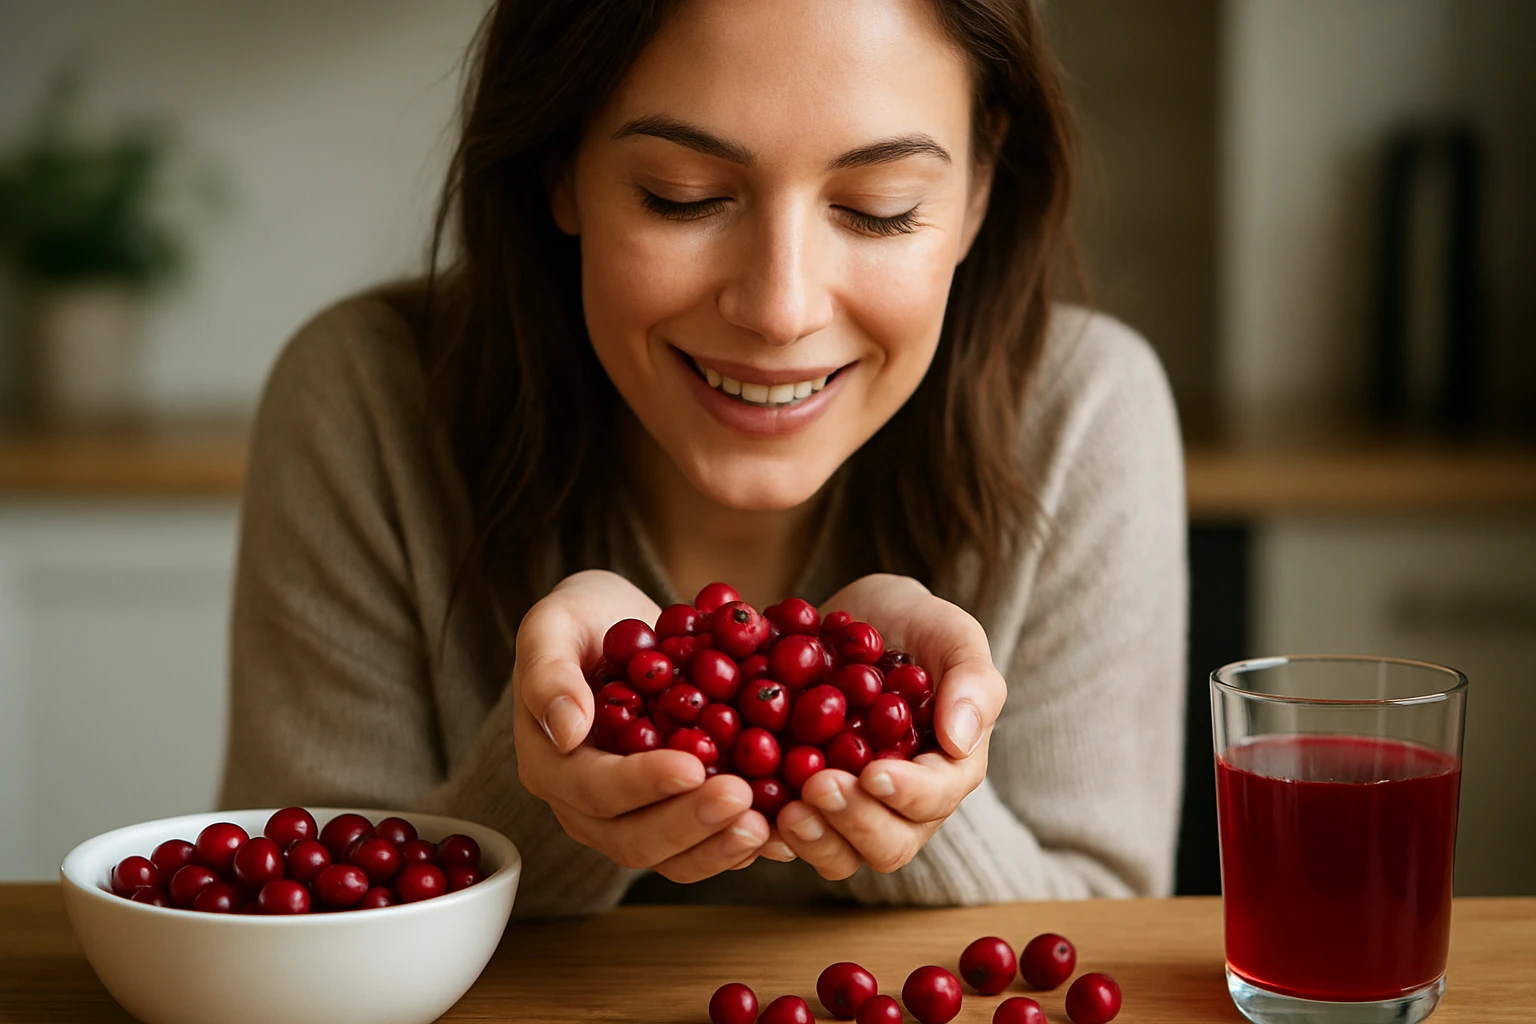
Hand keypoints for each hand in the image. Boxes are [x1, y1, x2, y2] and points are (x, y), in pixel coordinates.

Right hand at [512, 570, 772, 880]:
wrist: (618, 632)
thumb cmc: (583, 621)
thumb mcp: (554, 623)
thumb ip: (548, 671)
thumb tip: (566, 731)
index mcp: (550, 763)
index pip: (593, 788)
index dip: (642, 783)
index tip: (691, 766)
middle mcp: (584, 806)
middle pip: (632, 837)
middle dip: (689, 824)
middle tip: (742, 798)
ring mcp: (629, 819)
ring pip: (670, 857)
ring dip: (718, 848)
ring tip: (765, 827)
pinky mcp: (672, 818)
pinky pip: (703, 847)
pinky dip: (740, 845)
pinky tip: (781, 832)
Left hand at [774, 574, 1005, 878]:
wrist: (858, 620)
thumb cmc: (915, 627)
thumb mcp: (952, 635)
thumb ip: (972, 682)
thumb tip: (960, 741)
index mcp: (946, 770)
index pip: (936, 798)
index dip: (909, 794)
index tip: (875, 772)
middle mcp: (900, 805)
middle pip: (889, 845)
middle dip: (855, 822)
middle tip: (819, 785)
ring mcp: (849, 811)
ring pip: (839, 855)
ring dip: (814, 838)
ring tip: (785, 808)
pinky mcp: (802, 804)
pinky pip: (788, 837)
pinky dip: (768, 832)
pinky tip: (747, 808)